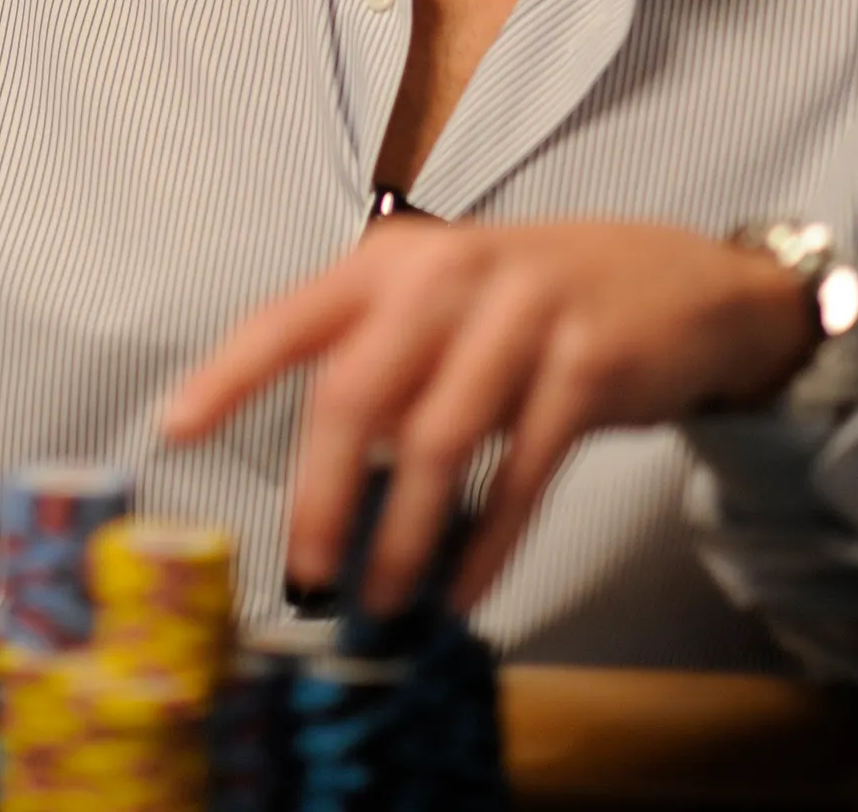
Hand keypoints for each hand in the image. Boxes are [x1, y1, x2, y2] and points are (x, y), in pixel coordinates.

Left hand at [160, 217, 813, 612]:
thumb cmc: (538, 301)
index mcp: (397, 259)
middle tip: (305, 571)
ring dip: (401, 537)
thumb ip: (382, 357)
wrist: (682, 284)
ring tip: (382, 598)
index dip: (228, 373)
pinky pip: (518, 475)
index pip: (291, 316)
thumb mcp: (451, 299)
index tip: (175, 428)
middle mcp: (450, 273)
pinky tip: (464, 588)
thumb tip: (318, 463)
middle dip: (320, 495)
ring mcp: (523, 315)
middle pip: (354, 393)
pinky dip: (486, 543)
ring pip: (434, 445)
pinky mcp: (586, 366)